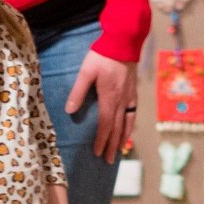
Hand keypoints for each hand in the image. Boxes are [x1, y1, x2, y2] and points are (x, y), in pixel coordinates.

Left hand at [65, 48, 138, 163]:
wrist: (123, 42)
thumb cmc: (102, 56)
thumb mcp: (86, 71)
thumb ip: (78, 91)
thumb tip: (70, 111)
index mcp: (109, 96)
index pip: (105, 124)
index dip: (101, 139)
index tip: (96, 152)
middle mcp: (121, 100)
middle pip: (117, 127)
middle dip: (111, 145)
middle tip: (107, 160)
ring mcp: (129, 96)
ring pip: (127, 122)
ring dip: (123, 138)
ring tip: (119, 151)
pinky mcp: (133, 92)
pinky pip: (133, 113)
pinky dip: (130, 125)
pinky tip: (128, 130)